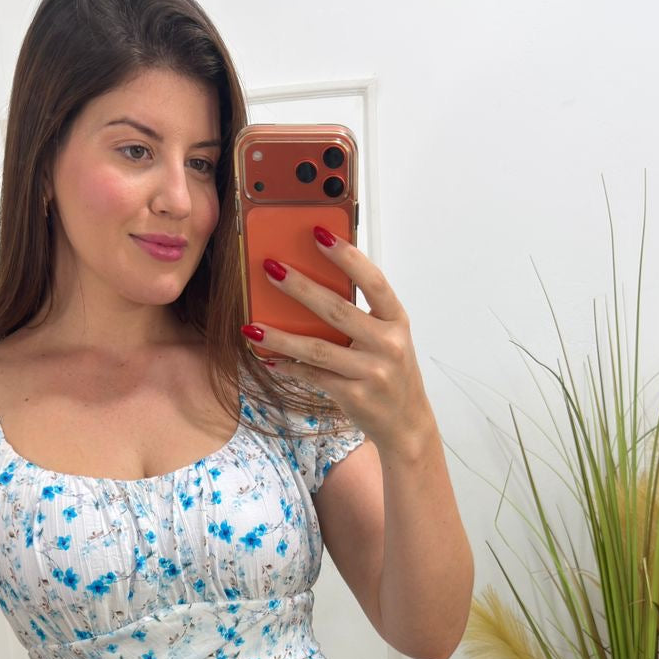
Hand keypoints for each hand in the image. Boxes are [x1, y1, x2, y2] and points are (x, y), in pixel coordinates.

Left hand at [243, 233, 436, 453]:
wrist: (406, 424)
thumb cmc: (390, 373)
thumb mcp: (387, 339)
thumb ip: (361, 315)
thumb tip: (312, 287)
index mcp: (397, 321)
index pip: (373, 281)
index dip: (346, 256)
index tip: (319, 234)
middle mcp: (389, 345)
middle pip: (337, 310)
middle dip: (300, 287)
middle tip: (272, 268)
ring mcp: (372, 372)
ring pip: (318, 348)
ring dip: (281, 336)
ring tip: (252, 326)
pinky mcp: (355, 396)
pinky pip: (314, 376)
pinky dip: (289, 366)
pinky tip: (270, 359)